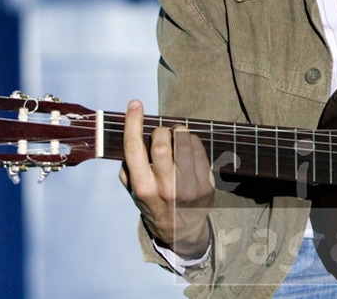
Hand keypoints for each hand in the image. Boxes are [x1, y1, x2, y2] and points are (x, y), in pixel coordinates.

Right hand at [119, 99, 214, 256]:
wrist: (181, 231)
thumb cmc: (154, 203)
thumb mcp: (134, 192)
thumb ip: (129, 167)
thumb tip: (133, 134)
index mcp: (143, 188)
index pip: (134, 148)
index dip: (133, 122)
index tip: (135, 104)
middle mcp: (165, 188)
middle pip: (161, 141)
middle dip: (161, 130)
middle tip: (162, 134)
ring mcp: (188, 187)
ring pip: (184, 141)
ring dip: (179, 132)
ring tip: (177, 138)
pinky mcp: (207, 185)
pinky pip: (200, 150)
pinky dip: (193, 142)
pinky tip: (189, 149)